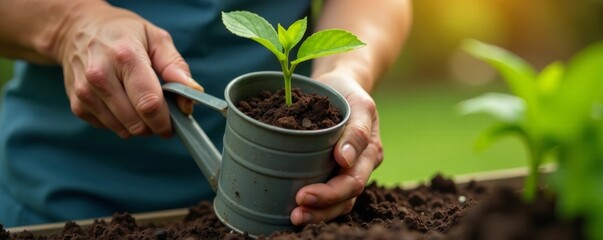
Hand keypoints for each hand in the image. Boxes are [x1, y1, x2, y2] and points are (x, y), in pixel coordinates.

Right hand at [56, 1, 201, 137]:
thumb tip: (192, 91)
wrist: (77, 29)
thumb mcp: (156, 38)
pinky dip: (121, 122)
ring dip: (139, 125)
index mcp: (125, 57)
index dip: (166, 120)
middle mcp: (100, 76)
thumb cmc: (123, 33)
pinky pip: (109, 128)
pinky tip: (121, 102)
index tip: (176, 123)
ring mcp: (85, 92)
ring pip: (124, 130)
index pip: (149, 103)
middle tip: (160, 113)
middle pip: (137, 123)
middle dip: (155, 124)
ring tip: (140, 103)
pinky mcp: (77, 105)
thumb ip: (176, 66)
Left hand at [290, 71, 383, 224]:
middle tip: (295, 212)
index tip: (303, 194)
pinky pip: (331, 194)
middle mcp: (363, 163)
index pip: (353, 179)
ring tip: (295, 217)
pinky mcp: (337, 171)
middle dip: (321, 207)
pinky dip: (317, 205)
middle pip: (346, 196)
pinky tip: (298, 210)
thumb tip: (345, 160)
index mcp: (370, 149)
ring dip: (319, 213)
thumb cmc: (345, 92)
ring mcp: (351, 169)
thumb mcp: (356, 102)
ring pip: (341, 201)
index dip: (329, 193)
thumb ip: (356, 130)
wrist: (339, 86)